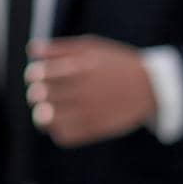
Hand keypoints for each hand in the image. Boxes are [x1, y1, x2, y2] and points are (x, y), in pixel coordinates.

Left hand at [25, 35, 156, 147]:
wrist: (150, 87)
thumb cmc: (113, 63)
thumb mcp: (89, 47)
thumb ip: (58, 48)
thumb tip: (31, 50)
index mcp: (77, 68)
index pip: (36, 75)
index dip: (34, 75)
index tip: (40, 76)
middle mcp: (80, 90)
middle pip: (38, 96)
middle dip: (36, 94)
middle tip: (44, 93)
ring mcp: (88, 112)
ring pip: (45, 119)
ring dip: (41, 115)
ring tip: (47, 111)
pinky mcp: (95, 129)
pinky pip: (63, 136)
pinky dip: (57, 130)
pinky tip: (63, 121)